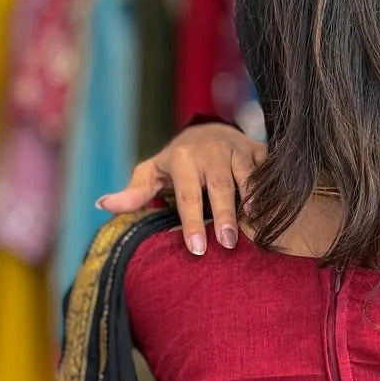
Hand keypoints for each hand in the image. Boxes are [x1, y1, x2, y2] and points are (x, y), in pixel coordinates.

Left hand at [96, 123, 265, 254]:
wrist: (211, 131)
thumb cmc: (178, 162)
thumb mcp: (152, 173)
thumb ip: (133, 192)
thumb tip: (102, 205)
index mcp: (183, 158)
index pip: (187, 195)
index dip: (192, 222)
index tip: (197, 249)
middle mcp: (212, 151)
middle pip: (219, 186)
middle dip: (225, 215)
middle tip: (228, 244)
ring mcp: (238, 150)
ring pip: (248, 177)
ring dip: (253, 203)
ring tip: (256, 229)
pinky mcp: (260, 151)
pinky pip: (269, 172)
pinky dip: (274, 190)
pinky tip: (276, 212)